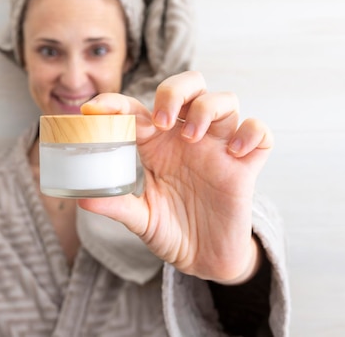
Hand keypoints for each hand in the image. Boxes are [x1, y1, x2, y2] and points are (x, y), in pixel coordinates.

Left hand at [78, 71, 272, 283]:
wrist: (206, 260)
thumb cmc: (172, 232)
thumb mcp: (141, 219)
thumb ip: (117, 207)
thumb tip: (84, 199)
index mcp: (157, 145)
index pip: (137, 109)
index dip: (115, 102)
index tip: (94, 108)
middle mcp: (188, 139)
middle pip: (189, 86)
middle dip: (175, 91)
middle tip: (162, 120)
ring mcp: (219, 148)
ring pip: (225, 100)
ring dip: (208, 109)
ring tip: (193, 138)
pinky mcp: (246, 165)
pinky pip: (260, 132)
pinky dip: (251, 133)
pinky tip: (235, 153)